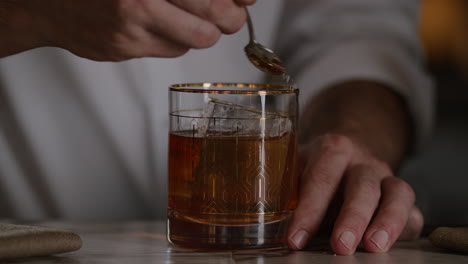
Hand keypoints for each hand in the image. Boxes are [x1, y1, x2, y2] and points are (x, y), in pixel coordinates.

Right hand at [1, 0, 254, 59]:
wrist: (49, 3)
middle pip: (213, 14)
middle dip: (231, 17)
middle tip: (231, 14)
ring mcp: (132, 26)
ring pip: (197, 37)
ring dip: (205, 31)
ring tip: (196, 22)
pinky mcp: (126, 49)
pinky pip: (173, 50)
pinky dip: (178, 40)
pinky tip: (165, 28)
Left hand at [287, 133, 423, 254]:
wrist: (348, 150)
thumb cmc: (316, 167)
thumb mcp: (296, 167)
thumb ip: (284, 188)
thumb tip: (262, 221)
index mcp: (332, 149)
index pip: (321, 177)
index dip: (309, 209)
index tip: (295, 237)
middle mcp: (362, 161)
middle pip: (362, 185)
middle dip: (352, 217)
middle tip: (340, 246)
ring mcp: (385, 177)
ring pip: (397, 193)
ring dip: (388, 221)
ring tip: (373, 247)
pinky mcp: (399, 195)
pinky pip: (412, 209)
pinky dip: (406, 227)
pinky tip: (392, 244)